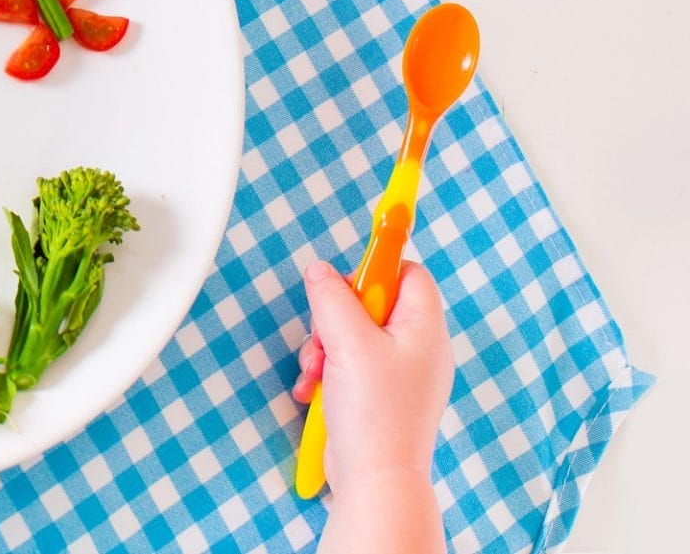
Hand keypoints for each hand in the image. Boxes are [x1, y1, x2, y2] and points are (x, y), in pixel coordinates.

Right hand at [293, 259, 451, 553]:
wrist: (376, 478)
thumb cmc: (375, 413)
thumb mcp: (348, 342)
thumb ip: (332, 297)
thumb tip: (321, 271)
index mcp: (423, 328)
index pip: (408, 271)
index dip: (378, 263)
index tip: (352, 261)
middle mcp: (416, 347)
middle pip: (370, 302)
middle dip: (335, 316)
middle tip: (325, 336)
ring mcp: (397, 373)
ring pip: (351, 333)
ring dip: (324, 346)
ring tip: (317, 371)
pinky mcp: (377, 394)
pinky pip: (346, 363)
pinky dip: (326, 371)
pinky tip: (314, 390)